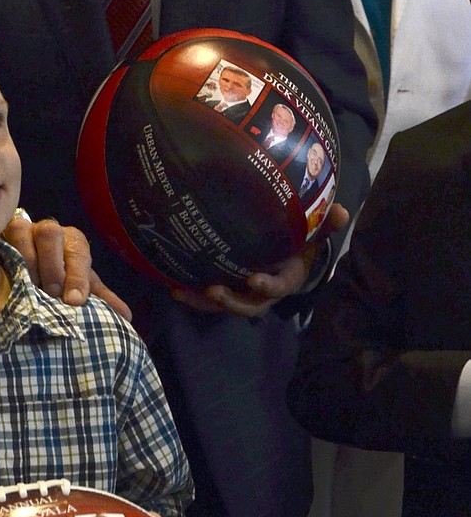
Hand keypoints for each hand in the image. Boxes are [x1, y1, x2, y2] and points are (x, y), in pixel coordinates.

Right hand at [3, 213, 131, 320]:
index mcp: (73, 241)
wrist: (31, 259)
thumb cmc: (60, 274)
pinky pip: (2, 236)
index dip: (77, 277)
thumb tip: (125, 317)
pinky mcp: (2, 233)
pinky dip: (5, 251)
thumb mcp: (80, 285)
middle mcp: (50, 230)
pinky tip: (4, 272)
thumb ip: (100, 298)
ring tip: (29, 286)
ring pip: (23, 232)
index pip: (78, 253)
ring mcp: (24, 228)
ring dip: (26, 260)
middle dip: (51, 265)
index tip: (76, 301)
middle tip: (51, 293)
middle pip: (50, 235)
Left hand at [171, 203, 348, 318]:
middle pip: (246, 305)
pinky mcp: (227, 288)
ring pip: (223, 305)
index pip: (278, 287)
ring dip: (202, 301)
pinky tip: (172, 285)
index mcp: (286, 279)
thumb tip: (343, 211)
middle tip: (212, 290)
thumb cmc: (300, 244)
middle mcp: (263, 292)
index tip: (254, 279)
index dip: (267, 285)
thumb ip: (327, 225)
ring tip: (180, 291)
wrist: (290, 257)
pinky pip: (208, 297)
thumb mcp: (316, 234)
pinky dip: (191, 294)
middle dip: (229, 300)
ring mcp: (244, 294)